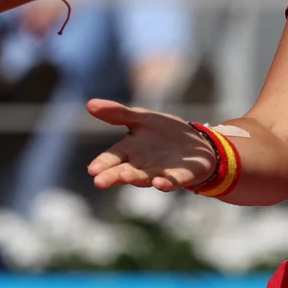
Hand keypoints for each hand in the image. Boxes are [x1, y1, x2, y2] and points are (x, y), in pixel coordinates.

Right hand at [86, 99, 215, 190]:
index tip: (92, 169)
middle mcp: (143, 165)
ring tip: (124, 178)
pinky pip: (172, 181)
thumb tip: (89, 104)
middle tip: (99, 182)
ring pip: (145, 177)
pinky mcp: (182, 176)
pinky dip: (166, 183)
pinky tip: (160, 184)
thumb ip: (118, 113)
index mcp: (131, 150)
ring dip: (135, 178)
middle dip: (112, 176)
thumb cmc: (165, 132)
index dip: (103, 163)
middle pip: (124, 171)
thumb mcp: (142, 118)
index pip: (113, 158)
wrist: (198, 143)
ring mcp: (161, 172)